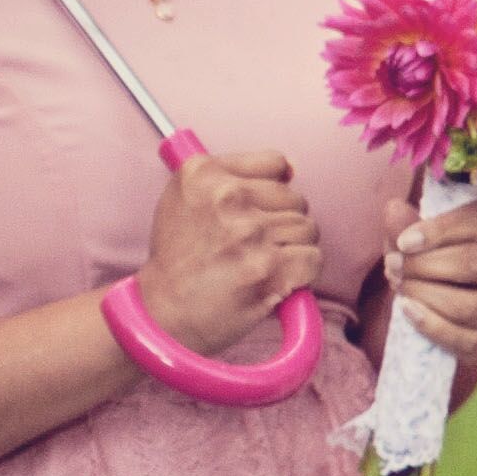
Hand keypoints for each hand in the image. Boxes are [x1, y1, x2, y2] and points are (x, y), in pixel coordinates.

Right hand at [135, 143, 323, 358]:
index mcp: (203, 173)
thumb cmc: (178, 259)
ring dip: (292, 250)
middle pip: (295, 199)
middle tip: (253, 246)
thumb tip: (289, 169)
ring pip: (307, 228)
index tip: (258, 208)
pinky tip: (275, 279)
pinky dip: (302, 273)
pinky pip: (314, 258)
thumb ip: (228, 175)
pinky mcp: (269, 266)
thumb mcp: (182, 199)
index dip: (272, 190)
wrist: (163, 312)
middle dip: (283, 223)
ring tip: (259, 264)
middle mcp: (227, 197)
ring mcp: (249, 232)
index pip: (275, 163)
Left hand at [387, 193, 476, 367]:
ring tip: (400, 288)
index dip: (442, 230)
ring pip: (474, 305)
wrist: (435, 307)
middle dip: (428, 265)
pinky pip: (468, 340)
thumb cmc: (428, 260)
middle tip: (394, 266)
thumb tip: (395, 210)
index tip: (405, 241)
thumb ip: (404, 225)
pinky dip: (434, 326)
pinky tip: (409, 311)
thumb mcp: (412, 238)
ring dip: (428, 296)